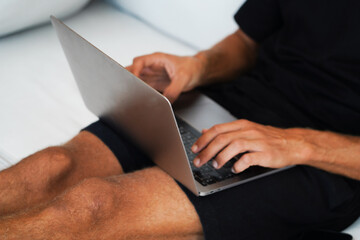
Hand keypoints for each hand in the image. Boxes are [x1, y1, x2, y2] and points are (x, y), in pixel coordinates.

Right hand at [126, 52, 205, 102]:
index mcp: (157, 59)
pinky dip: (138, 92)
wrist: (198, 72)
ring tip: (127, 93)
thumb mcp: (184, 78)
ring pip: (135, 79)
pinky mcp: (154, 84)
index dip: (134, 70)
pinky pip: (142, 87)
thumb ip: (174, 89)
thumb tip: (165, 101)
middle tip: (124, 87)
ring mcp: (152, 75)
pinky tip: (136, 98)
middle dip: (127, 77)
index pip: (139, 62)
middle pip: (133, 69)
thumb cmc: (192, 68)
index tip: (133, 80)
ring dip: (131, 85)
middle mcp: (152, 66)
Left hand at [191, 119, 312, 172]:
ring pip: (234, 145)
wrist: (292, 143)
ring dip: (221, 156)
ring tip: (215, 165)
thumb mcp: (245, 131)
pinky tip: (234, 168)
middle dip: (207, 150)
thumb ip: (226, 131)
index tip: (194, 149)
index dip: (204, 139)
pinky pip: (250, 158)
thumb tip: (205, 131)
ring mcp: (258, 141)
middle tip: (199, 161)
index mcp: (242, 125)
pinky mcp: (266, 153)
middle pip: (223, 138)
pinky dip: (239, 164)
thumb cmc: (267, 138)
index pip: (217, 129)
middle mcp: (248, 131)